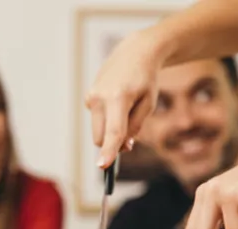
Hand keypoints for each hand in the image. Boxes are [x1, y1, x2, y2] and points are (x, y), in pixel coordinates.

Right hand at [85, 29, 167, 167]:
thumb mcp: (149, 104)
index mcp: (119, 98)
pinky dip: (107, 120)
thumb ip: (135, 127)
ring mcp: (91, 97)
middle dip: (114, 144)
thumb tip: (123, 146)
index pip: (114, 131)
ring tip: (125, 111)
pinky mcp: (88, 98)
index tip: (102, 166)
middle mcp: (100, 97)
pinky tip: (117, 103)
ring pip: (98, 132)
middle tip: (131, 137)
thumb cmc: (146, 79)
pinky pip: (98, 121)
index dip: (109, 151)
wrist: (134, 53)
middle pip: (102, 138)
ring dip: (111, 132)